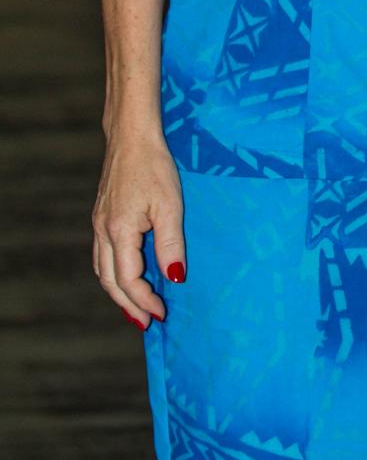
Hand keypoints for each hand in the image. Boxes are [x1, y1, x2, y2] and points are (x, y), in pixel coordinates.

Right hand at [93, 127, 184, 328]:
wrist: (132, 136)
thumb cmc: (154, 166)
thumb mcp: (170, 205)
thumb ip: (170, 244)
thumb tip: (174, 278)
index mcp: (119, 231)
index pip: (129, 280)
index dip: (145, 300)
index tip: (163, 313)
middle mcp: (103, 231)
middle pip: (110, 281)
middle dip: (128, 305)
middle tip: (147, 322)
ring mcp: (99, 223)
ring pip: (103, 269)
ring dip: (119, 291)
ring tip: (137, 306)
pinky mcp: (101, 215)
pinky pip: (103, 254)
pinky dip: (114, 272)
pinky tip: (127, 274)